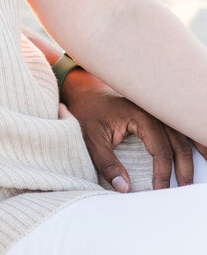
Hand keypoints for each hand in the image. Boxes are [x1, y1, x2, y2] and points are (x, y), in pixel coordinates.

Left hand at [62, 67, 206, 189]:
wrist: (85, 90)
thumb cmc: (88, 112)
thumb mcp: (90, 138)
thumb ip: (106, 163)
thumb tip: (124, 188)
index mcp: (140, 115)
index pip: (160, 149)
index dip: (163, 172)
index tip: (160, 190)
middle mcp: (155, 111)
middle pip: (179, 143)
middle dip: (184, 169)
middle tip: (183, 189)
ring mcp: (159, 110)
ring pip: (186, 133)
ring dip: (198, 152)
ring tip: (202, 173)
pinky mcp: (160, 112)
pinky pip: (181, 126)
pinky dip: (193, 139)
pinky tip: (203, 151)